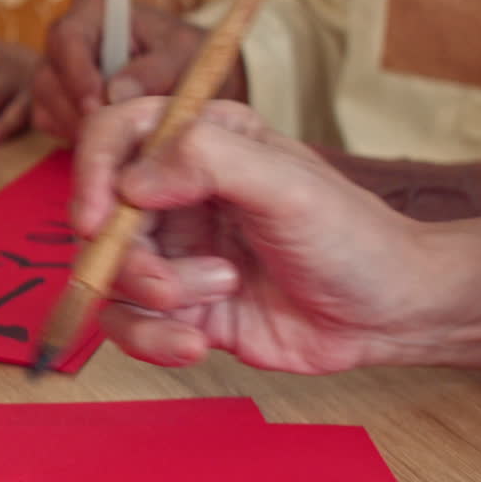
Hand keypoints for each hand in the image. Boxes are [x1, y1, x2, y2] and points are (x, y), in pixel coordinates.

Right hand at [32, 0, 246, 141]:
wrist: (189, 79)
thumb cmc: (187, 56)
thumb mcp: (184, 56)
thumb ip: (155, 71)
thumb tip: (117, 93)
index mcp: (93, 10)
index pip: (68, 38)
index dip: (77, 74)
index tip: (97, 106)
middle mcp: (67, 37)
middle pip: (48, 75)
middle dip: (74, 110)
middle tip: (106, 134)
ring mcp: (57, 69)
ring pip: (43, 102)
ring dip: (73, 126)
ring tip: (111, 137)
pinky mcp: (55, 98)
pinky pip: (46, 120)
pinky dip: (71, 134)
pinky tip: (102, 136)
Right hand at [71, 96, 480, 373]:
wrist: (388, 314)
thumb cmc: (351, 236)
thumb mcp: (286, 183)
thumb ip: (209, 160)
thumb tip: (130, 183)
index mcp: (198, 143)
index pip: (114, 135)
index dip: (92, 171)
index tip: (95, 218)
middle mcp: (175, 195)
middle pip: (101, 218)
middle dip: (128, 259)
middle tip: (169, 287)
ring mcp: (173, 253)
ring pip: (110, 276)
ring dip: (151, 300)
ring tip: (219, 296)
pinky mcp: (178, 308)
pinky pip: (128, 325)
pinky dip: (150, 340)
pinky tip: (194, 346)